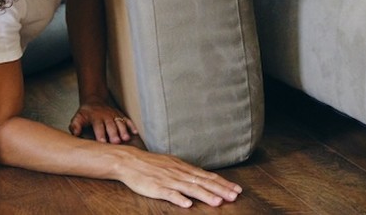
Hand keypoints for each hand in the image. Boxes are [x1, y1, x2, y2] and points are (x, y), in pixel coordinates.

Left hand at [69, 100, 136, 143]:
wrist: (94, 101)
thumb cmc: (86, 113)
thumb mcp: (77, 117)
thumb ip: (75, 125)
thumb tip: (75, 134)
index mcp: (95, 117)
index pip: (98, 126)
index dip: (100, 134)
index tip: (102, 142)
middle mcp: (106, 116)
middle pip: (111, 125)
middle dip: (114, 134)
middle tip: (116, 142)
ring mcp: (114, 115)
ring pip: (120, 123)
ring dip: (123, 130)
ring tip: (126, 138)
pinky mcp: (120, 115)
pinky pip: (127, 119)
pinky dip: (132, 125)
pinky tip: (135, 132)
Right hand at [114, 145, 242, 207]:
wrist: (129, 161)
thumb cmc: (151, 163)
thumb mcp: (172, 164)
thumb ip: (187, 172)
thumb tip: (202, 176)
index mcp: (184, 168)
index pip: (208, 176)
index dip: (223, 183)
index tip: (236, 189)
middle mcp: (179, 173)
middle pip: (203, 182)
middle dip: (221, 190)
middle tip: (235, 196)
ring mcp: (169, 181)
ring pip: (190, 188)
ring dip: (205, 195)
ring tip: (218, 202)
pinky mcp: (157, 188)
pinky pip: (169, 194)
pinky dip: (179, 199)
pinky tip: (187, 205)